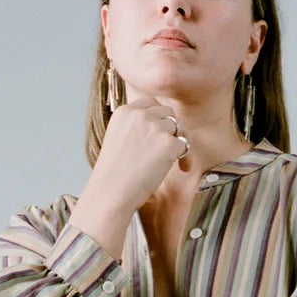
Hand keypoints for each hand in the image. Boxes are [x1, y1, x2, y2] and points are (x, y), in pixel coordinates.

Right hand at [90, 96, 191, 213]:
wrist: (111, 193)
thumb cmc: (113, 176)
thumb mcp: (117, 140)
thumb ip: (134, 129)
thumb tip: (158, 131)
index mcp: (124, 112)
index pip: (150, 103)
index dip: (159, 117)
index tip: (161, 131)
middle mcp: (140, 115)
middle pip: (167, 113)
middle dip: (171, 129)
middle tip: (172, 147)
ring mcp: (154, 127)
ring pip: (178, 127)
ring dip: (178, 142)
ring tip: (176, 160)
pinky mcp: (167, 144)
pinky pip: (185, 145)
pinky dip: (186, 157)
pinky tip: (182, 168)